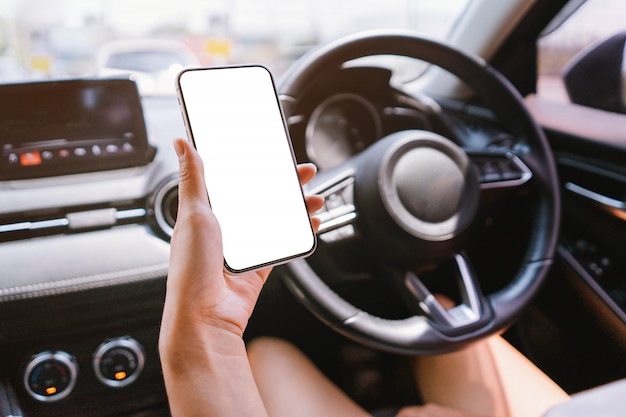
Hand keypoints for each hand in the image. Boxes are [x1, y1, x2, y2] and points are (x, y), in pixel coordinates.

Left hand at [162, 137, 322, 341]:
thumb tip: (182, 143)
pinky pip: (283, 244)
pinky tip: (311, 223)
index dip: (254, 165)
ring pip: (276, 219)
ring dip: (297, 207)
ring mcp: (244, 247)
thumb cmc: (191, 268)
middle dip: (284, 184)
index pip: (234, 180)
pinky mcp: (258, 265)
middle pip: (260, 198)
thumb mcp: (193, 213)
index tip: (272, 153)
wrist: (205, 316)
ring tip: (314, 198)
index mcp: (206, 212)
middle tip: (303, 172)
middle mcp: (225, 228)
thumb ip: (194, 178)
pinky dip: (299, 232)